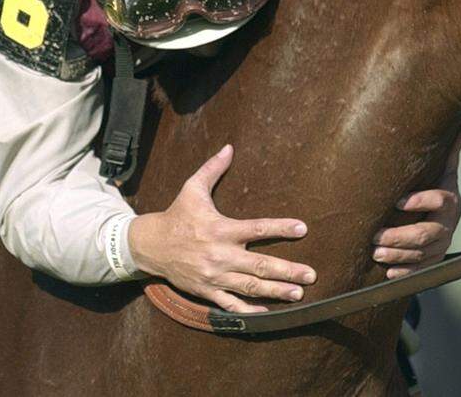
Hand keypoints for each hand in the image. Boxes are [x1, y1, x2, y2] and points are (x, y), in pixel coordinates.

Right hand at [128, 144, 316, 312]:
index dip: (280, 228)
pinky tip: (267, 312)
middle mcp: (220, 254)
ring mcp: (214, 276)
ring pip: (250, 287)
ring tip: (297, 294)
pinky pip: (231, 304)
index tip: (303, 228)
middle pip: (259, 266)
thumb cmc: (176, 215)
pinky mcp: (207, 291)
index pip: (256, 228)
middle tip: (310, 275)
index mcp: (221, 229)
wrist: (149, 246)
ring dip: (275, 292)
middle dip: (287, 271)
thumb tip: (229, 147)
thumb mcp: (192, 188)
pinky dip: (249, 310)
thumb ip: (213, 169)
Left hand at [372, 121, 460, 278]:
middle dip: (401, 237)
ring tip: (376, 254)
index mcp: (450, 201)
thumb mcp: (443, 170)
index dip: (421, 201)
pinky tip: (388, 274)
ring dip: (399, 256)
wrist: (446, 218)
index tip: (398, 201)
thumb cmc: (437, 187)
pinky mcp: (433, 263)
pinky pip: (421, 272)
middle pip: (427, 234)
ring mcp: (441, 247)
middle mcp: (448, 226)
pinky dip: (405, 274)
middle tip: (376, 236)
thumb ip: (449, 151)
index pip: (440, 200)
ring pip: (421, 255)